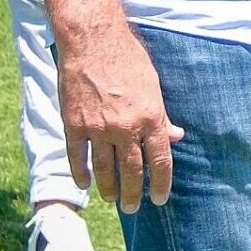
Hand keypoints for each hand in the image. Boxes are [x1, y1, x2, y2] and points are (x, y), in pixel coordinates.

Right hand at [58, 27, 183, 213]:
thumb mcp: (155, 85)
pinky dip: (80, 173)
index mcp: (150, 117)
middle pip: (132, 170)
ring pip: (105, 168)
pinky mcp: (74, 124)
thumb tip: (176, 137)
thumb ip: (163, 115)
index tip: (160, 199)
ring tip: (113, 200)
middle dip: (134, 193)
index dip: (161, 183)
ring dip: (109, 188)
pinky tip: (84, 184)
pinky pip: (77, 156)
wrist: (93, 42)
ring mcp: (98, 128)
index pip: (160, 160)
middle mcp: (125, 127)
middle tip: (134, 208)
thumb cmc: (129, 59)